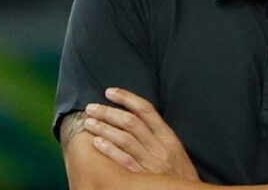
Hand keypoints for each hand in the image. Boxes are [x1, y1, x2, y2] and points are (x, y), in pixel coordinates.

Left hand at [84, 87, 199, 181]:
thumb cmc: (178, 172)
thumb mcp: (174, 148)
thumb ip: (157, 133)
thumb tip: (134, 115)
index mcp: (168, 136)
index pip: (146, 110)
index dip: (126, 98)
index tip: (110, 92)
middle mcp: (159, 147)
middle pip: (130, 122)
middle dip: (108, 112)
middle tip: (91, 107)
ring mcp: (150, 162)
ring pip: (124, 139)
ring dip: (104, 128)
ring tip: (89, 122)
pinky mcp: (141, 176)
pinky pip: (123, 160)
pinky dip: (108, 150)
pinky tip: (96, 142)